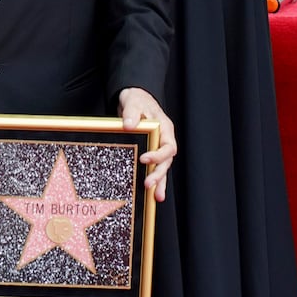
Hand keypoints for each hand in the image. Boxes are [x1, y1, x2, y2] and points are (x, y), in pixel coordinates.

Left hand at [118, 86, 176, 201]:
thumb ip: (131, 113)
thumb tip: (128, 125)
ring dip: (159, 182)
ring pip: (162, 168)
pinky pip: (154, 168)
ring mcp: (158, 147)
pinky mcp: (150, 152)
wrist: (135, 99)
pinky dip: (154, 180)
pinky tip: (152, 193)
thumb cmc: (137, 99)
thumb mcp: (134, 102)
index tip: (144, 159)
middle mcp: (164, 140)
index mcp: (165, 129)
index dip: (158, 155)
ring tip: (156, 198)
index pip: (167, 146)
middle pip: (166, 161)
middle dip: (159, 174)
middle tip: (148, 184)